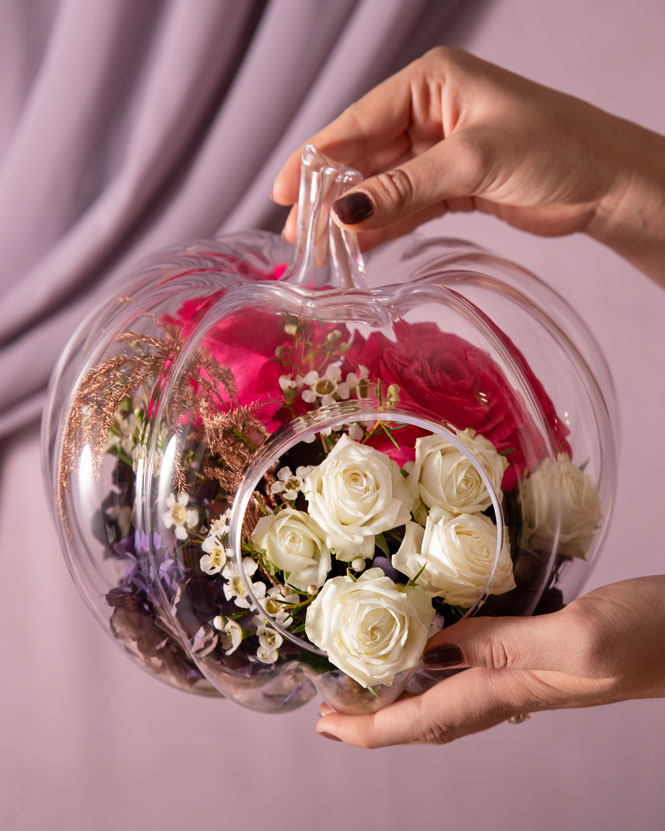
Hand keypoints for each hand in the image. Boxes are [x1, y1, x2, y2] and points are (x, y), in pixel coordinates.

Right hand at [272, 48, 664, 283]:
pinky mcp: (452, 186)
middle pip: (364, 157)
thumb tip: (343, 211)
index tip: (281, 191)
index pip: (359, 121)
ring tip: (318, 248)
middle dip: (330, 194)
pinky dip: (383, 228)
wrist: (608, 184)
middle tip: (296, 232)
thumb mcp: (471, 162)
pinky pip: (405, 206)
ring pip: (382, 186)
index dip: (316, 157)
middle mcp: (430, 112)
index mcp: (431, 82)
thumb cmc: (553, 148)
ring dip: (353, 217)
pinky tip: (356, 248)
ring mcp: (439, 152)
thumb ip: (404, 187)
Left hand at [315, 576, 664, 747]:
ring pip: (446, 698)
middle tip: (331, 711)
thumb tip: (435, 652)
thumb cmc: (650, 638)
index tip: (327, 725)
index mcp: (510, 690)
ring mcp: (527, 678)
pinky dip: (438, 668)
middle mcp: (510, 691)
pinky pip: (473, 671)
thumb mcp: (578, 635)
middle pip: (426, 718)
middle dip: (375, 720)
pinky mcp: (541, 657)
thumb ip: (506, 647)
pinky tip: (435, 649)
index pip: (423, 720)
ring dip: (401, 699)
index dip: (370, 727)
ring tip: (367, 687)